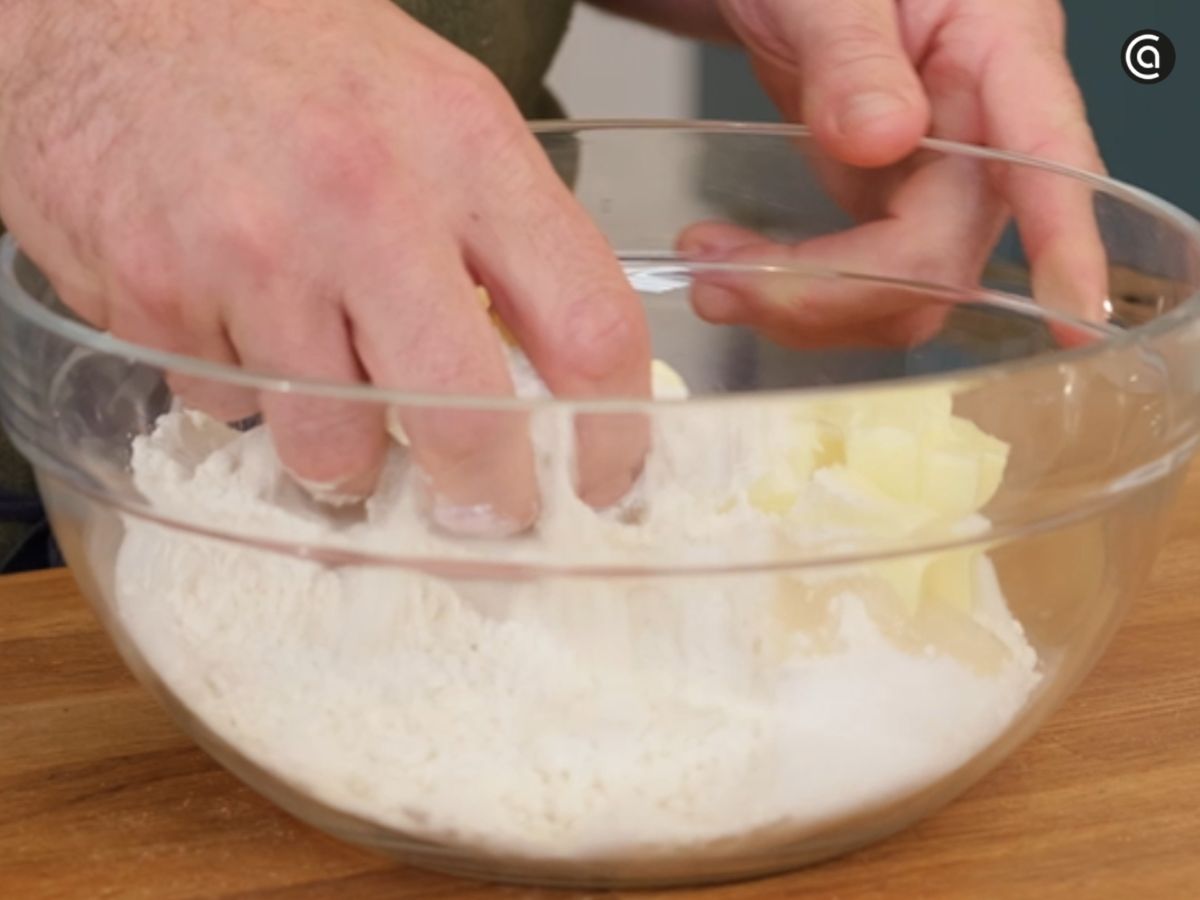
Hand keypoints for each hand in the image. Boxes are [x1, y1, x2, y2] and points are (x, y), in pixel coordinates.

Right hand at [0, 0, 650, 533]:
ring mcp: (254, 252)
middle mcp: (366, 199)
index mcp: (464, 145)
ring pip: (335, 443)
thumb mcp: (431, 107)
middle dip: (484, 496)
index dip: (612, 432)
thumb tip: (546, 368)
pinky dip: (246, 392)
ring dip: (345, 452)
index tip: (604, 477)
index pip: (587, 323)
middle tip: (483, 511)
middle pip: (465, 418)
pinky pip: (230, 407)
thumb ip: (498, 232)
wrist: (105, 4)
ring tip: (332, 396)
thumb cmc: (280, 49)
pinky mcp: (156, 295)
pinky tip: (236, 322)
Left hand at [683, 0, 1107, 344]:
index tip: (1070, 315)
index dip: (1064, 242)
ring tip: (705, 272)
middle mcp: (982, 132)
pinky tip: (730, 270)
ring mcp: (936, 181)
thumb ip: (853, 55)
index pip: (1048, 156)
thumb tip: (882, 137)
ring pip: (903, 292)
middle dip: (831, 289)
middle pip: (944, 255)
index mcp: (999, 52)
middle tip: (712, 276)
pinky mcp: (888, 209)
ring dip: (802, 306)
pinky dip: (792, 294)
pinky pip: (859, 284)